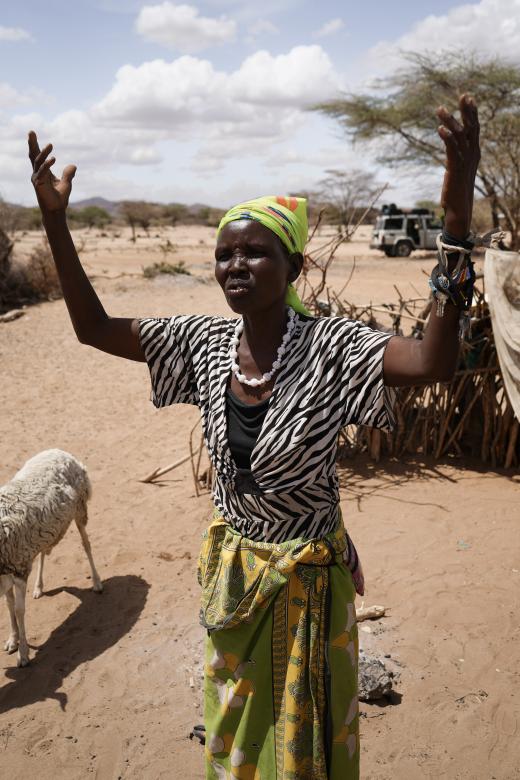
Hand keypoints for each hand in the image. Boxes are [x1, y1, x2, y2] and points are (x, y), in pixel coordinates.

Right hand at [28, 130, 76, 212]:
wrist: (57, 211)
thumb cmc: (59, 198)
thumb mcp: (66, 183)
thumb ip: (68, 174)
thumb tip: (73, 165)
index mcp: (42, 172)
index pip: (38, 156)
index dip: (35, 145)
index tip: (32, 134)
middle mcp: (37, 173)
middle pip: (33, 156)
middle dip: (32, 144)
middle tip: (31, 132)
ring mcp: (37, 178)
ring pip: (38, 162)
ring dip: (44, 153)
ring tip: (50, 144)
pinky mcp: (39, 184)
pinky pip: (43, 172)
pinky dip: (47, 165)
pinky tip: (54, 159)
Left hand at [436, 94, 479, 239]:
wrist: (459, 208)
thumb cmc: (457, 190)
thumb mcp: (460, 169)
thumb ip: (459, 156)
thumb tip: (454, 146)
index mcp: (474, 153)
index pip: (475, 128)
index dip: (472, 112)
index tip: (467, 98)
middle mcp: (472, 154)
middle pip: (471, 128)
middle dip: (466, 111)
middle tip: (462, 95)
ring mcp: (465, 161)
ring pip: (459, 136)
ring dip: (449, 121)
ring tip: (440, 109)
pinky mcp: (455, 168)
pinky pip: (452, 149)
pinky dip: (446, 138)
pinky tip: (439, 129)